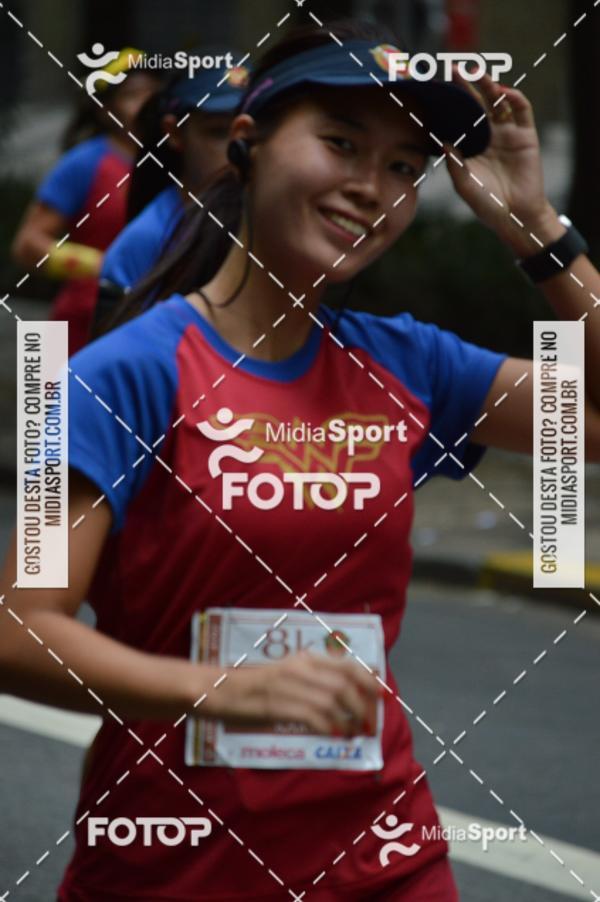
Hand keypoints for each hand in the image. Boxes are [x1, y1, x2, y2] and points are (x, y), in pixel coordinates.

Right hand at [210, 650, 379, 736]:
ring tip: (355, 734)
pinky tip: (334, 735)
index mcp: (306, 658)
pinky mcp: (277, 704)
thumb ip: (316, 681)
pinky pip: (312, 716)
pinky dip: (329, 727)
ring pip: (332, 701)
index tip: (385, 698)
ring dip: (349, 720)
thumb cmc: (257, 687)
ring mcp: (288, 685)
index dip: (371, 681)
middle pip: (345, 685)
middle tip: (370, 726)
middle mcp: (300, 667)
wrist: (220, 691)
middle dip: (364, 707)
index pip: (348, 665)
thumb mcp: (289, 675)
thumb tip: (347, 697)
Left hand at [443, 68, 561, 253]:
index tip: (435, 90)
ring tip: (476, 72)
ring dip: (489, 86)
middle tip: (453, 69)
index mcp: (471, 145)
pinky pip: (521, 111)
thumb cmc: (486, 202)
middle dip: (466, 87)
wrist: (514, 214)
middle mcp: (489, 135)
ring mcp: (508, 133)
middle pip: (477, 105)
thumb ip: (453, 162)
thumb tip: (441, 140)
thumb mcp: (464, 183)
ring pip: (498, 102)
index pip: (459, 119)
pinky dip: (513, 98)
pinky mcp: (525, 135)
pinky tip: (502, 92)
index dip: (450, 105)